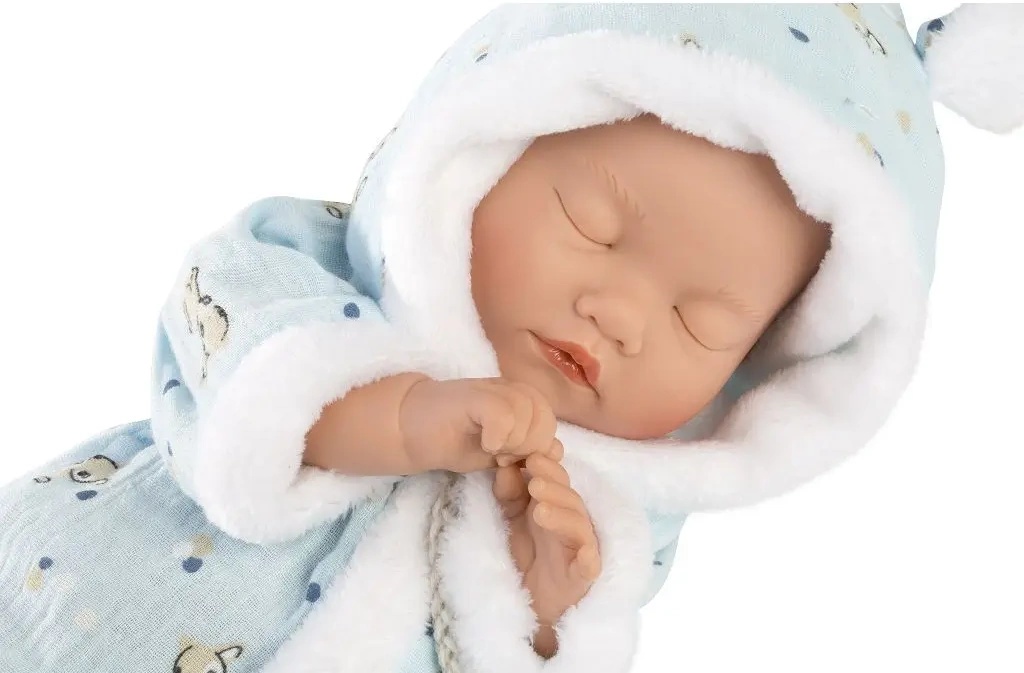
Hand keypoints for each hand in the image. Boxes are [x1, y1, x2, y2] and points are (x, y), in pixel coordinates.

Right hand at [399, 377, 560, 473]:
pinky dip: (499, 436)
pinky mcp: (473, 396)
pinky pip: (504, 414)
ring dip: (514, 442)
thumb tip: (557, 450)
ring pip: (527, 412)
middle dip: (529, 446)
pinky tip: (486, 444)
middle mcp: (510, 388)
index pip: (551, 420)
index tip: (513, 459)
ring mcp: (491, 388)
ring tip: (493, 450)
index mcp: (520, 399)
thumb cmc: (452, 439)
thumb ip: (527, 449)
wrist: (407, 427)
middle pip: (545, 415)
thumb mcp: (498, 451)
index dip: (538, 447)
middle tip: (502, 456)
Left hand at [493, 451, 601, 651]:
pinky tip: (583, 553)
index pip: (557, 479)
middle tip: (534, 480)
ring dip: (563, 515)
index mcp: (557, 505)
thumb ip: (508, 494)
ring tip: (539, 510)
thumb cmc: (528, 554)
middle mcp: (572, 522)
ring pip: (579, 525)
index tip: (528, 456)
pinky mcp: (584, 576)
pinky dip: (588, 558)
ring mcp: (581, 548)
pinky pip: (591, 564)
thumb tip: (505, 466)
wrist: (533, 601)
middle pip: (570, 498)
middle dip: (554, 486)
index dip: (547, 466)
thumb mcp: (511, 520)